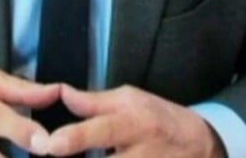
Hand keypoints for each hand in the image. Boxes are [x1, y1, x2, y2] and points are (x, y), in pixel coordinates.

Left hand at [41, 84, 226, 157]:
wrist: (200, 145)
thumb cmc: (158, 118)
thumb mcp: (130, 99)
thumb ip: (93, 102)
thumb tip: (60, 93)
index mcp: (134, 123)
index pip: (102, 130)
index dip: (76, 138)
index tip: (50, 145)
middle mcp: (142, 153)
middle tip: (46, 154)